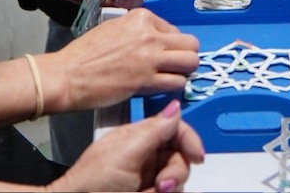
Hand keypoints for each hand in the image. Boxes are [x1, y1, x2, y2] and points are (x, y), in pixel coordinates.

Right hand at [41, 6, 198, 113]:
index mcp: (142, 17)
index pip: (175, 29)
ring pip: (190, 62)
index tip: (165, 54)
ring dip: (184, 72)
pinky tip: (162, 88)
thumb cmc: (86, 54)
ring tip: (172, 77)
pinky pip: (177, 83)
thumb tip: (158, 39)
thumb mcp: (116, 28)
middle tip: (176, 66)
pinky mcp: (146, 81)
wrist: (69, 74)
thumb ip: (140, 31)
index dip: (172, 45)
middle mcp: (150, 34)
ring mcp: (150, 58)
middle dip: (186, 56)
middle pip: (191, 44)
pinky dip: (174, 88)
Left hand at [49, 99, 203, 191]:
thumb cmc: (91, 182)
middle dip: (176, 171)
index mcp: (140, 137)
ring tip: (150, 192)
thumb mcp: (127, 152)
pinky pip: (169, 192)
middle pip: (180, 157)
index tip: (197, 155)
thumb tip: (176, 106)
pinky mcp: (147, 192)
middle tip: (163, 184)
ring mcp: (146, 178)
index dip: (189, 140)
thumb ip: (154, 129)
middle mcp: (146, 156)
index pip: (175, 130)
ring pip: (176, 179)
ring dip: (169, 187)